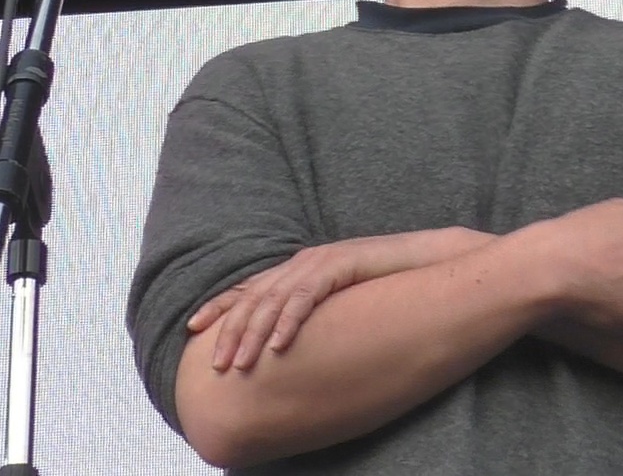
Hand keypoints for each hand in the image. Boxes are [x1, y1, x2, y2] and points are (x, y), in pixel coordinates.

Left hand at [189, 228, 492, 370]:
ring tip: (240, 363)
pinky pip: (308, 296)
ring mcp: (322, 260)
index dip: (220, 305)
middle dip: (231, 330)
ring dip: (254, 333)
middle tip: (218, 364)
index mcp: (300, 268)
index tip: (194, 328)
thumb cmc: (387, 286)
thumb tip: (290, 344)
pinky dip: (290, 321)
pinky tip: (279, 345)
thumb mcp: (341, 301)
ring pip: (275, 298)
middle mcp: (304, 261)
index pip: (251, 287)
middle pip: (256, 296)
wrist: (429, 260)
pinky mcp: (342, 264)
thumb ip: (315, 313)